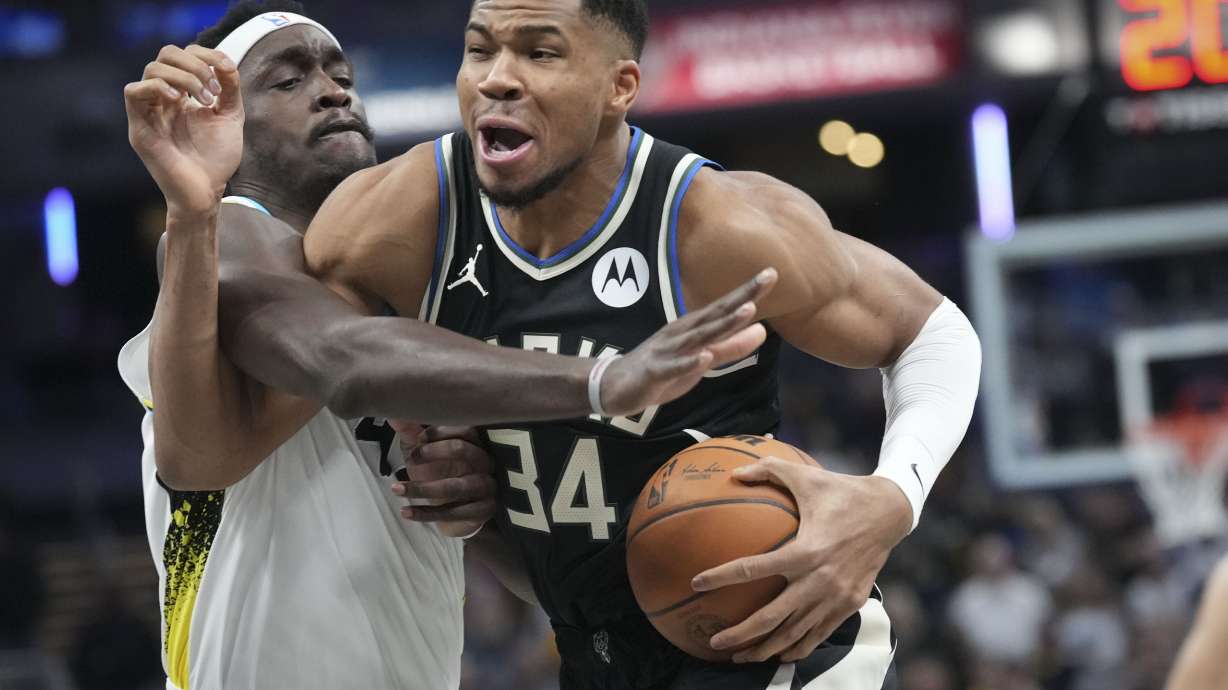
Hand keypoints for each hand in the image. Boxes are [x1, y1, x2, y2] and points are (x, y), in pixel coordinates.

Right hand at [124, 44, 242, 217]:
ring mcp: (149, 112)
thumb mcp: (230, 116)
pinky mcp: (140, 127)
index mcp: (182, 94)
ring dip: (184, 78)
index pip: (183, 55)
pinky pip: (134, 92)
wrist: (207, 191)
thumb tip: (225, 62)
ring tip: (205, 101)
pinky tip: (181, 101)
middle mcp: (163, 99)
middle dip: (194, 64)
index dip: (205, 55)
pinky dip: (159, 88)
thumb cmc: (217, 158)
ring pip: (152, 69)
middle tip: (213, 91)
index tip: (225, 74)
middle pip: (165, 55)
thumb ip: (230, 88)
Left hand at [390, 423, 496, 537]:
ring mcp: (487, 488)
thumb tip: (392, 414)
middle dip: (435, 452)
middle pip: (465, 451)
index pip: (466, 430)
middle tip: (412, 458)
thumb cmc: (439, 472)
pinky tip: (405, 511)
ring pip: (456, 486)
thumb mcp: (422, 450)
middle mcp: (486, 463)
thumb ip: (411, 431)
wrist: (454, 510)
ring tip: (396, 489)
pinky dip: (426, 513)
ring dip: (423, 488)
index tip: (419, 439)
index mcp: (476, 443)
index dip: (440, 432)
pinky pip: (453, 513)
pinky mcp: (483, 511)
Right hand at [600, 268, 776, 415]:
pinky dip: (690, 362)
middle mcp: (683, 333)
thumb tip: (763, 331)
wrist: (615, 386)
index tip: (772, 273)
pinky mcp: (655, 372)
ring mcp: (668, 351)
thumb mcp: (702, 360)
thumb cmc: (663, 369)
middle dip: (743, 296)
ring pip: (699, 337)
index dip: (749, 292)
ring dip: (723, 324)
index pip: (726, 308)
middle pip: (717, 313)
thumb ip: (731, 346)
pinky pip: (674, 367)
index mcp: (694, 328)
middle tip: (768, 276)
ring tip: (747, 310)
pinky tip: (704, 357)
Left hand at [690, 458, 911, 662]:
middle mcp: (820, 580)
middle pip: (771, 617)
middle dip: (739, 634)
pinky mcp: (849, 605)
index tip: (696, 583)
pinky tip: (776, 654)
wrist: (889, 512)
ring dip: (764, 649)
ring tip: (738, 657)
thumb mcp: (806, 476)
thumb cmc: (842, 491)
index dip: (721, 576)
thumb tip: (735, 472)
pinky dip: (796, 648)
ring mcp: (836, 597)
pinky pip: (818, 635)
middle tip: (713, 642)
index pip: (753, 568)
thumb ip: (769, 470)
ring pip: (794, 634)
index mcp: (805, 550)